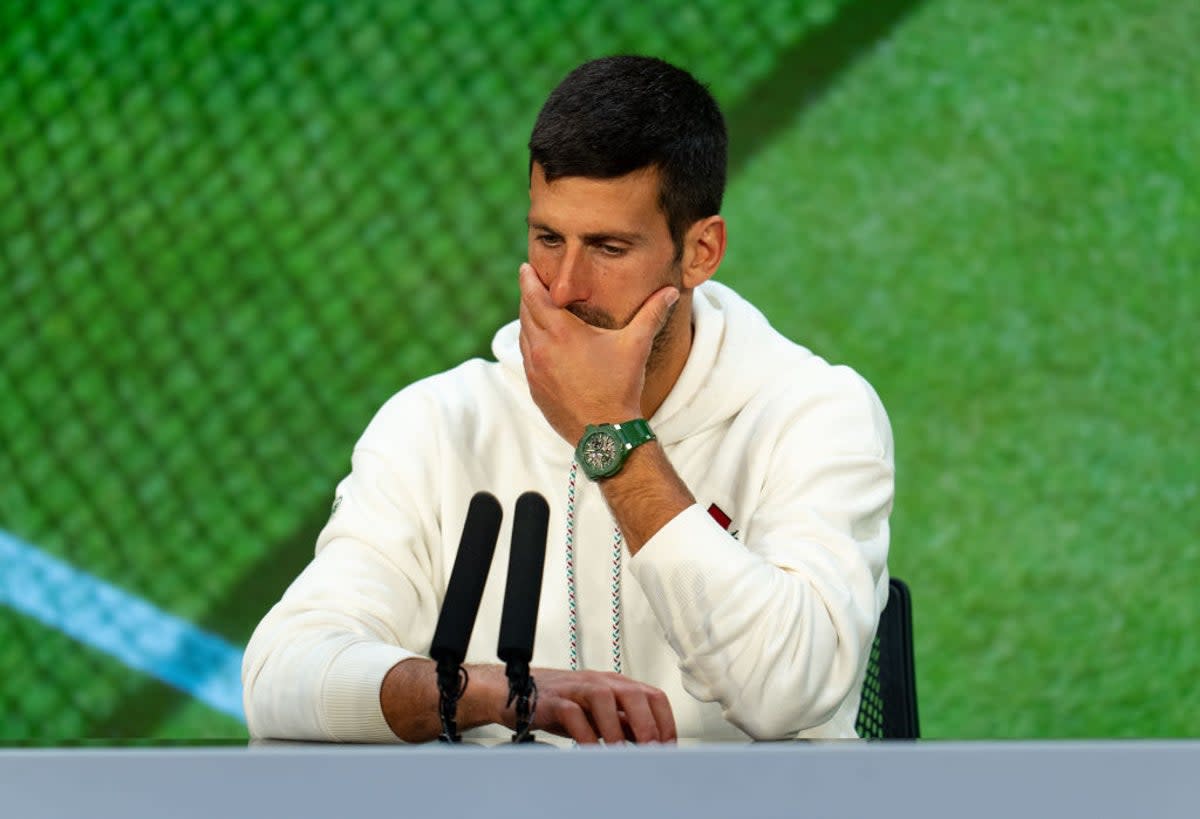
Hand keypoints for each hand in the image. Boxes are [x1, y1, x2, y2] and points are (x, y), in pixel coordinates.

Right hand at [510, 668, 676, 744]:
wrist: (518, 692)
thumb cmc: (564, 703)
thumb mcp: (602, 714)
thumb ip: (626, 724)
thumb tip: (653, 743)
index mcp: (618, 685)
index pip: (652, 696)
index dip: (665, 722)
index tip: (668, 747)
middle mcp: (601, 683)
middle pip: (633, 693)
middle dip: (647, 724)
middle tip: (651, 750)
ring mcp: (577, 689)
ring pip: (603, 698)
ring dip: (616, 728)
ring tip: (621, 752)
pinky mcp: (555, 700)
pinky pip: (572, 713)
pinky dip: (584, 733)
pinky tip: (590, 749)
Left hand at [518, 263, 678, 442]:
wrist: (605, 432)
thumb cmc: (620, 386)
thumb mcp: (636, 345)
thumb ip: (651, 313)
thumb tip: (669, 291)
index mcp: (561, 333)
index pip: (534, 296)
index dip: (528, 280)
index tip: (526, 268)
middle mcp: (541, 349)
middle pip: (525, 313)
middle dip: (528, 297)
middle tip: (532, 285)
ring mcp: (534, 371)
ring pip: (523, 336)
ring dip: (529, 322)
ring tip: (537, 312)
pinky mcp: (535, 389)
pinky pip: (526, 359)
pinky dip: (531, 346)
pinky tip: (543, 345)